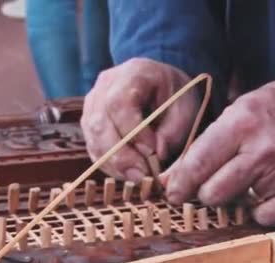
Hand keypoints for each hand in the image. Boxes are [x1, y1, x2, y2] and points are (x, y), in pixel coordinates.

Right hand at [81, 58, 198, 181]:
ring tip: (138, 177)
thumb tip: (154, 156)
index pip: (119, 103)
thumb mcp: (184, 110)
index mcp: (131, 73)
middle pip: (99, 123)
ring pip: (93, 139)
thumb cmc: (175, 96)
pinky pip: (94, 149)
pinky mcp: (90, 124)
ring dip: (114, 164)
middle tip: (142, 175)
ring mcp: (92, 105)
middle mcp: (104, 87)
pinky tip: (129, 173)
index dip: (132, 131)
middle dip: (120, 155)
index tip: (152, 151)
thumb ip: (172, 132)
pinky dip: (110, 165)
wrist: (163, 87)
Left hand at [162, 77, 274, 225]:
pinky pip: (266, 218)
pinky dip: (262, 210)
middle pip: (213, 193)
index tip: (174, 193)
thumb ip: (204, 146)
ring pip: (238, 207)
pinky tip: (269, 191)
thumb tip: (169, 180)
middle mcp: (263, 150)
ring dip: (236, 198)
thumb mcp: (238, 112)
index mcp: (241, 124)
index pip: (197, 164)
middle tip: (212, 186)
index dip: (180, 184)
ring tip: (249, 179)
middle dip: (206, 193)